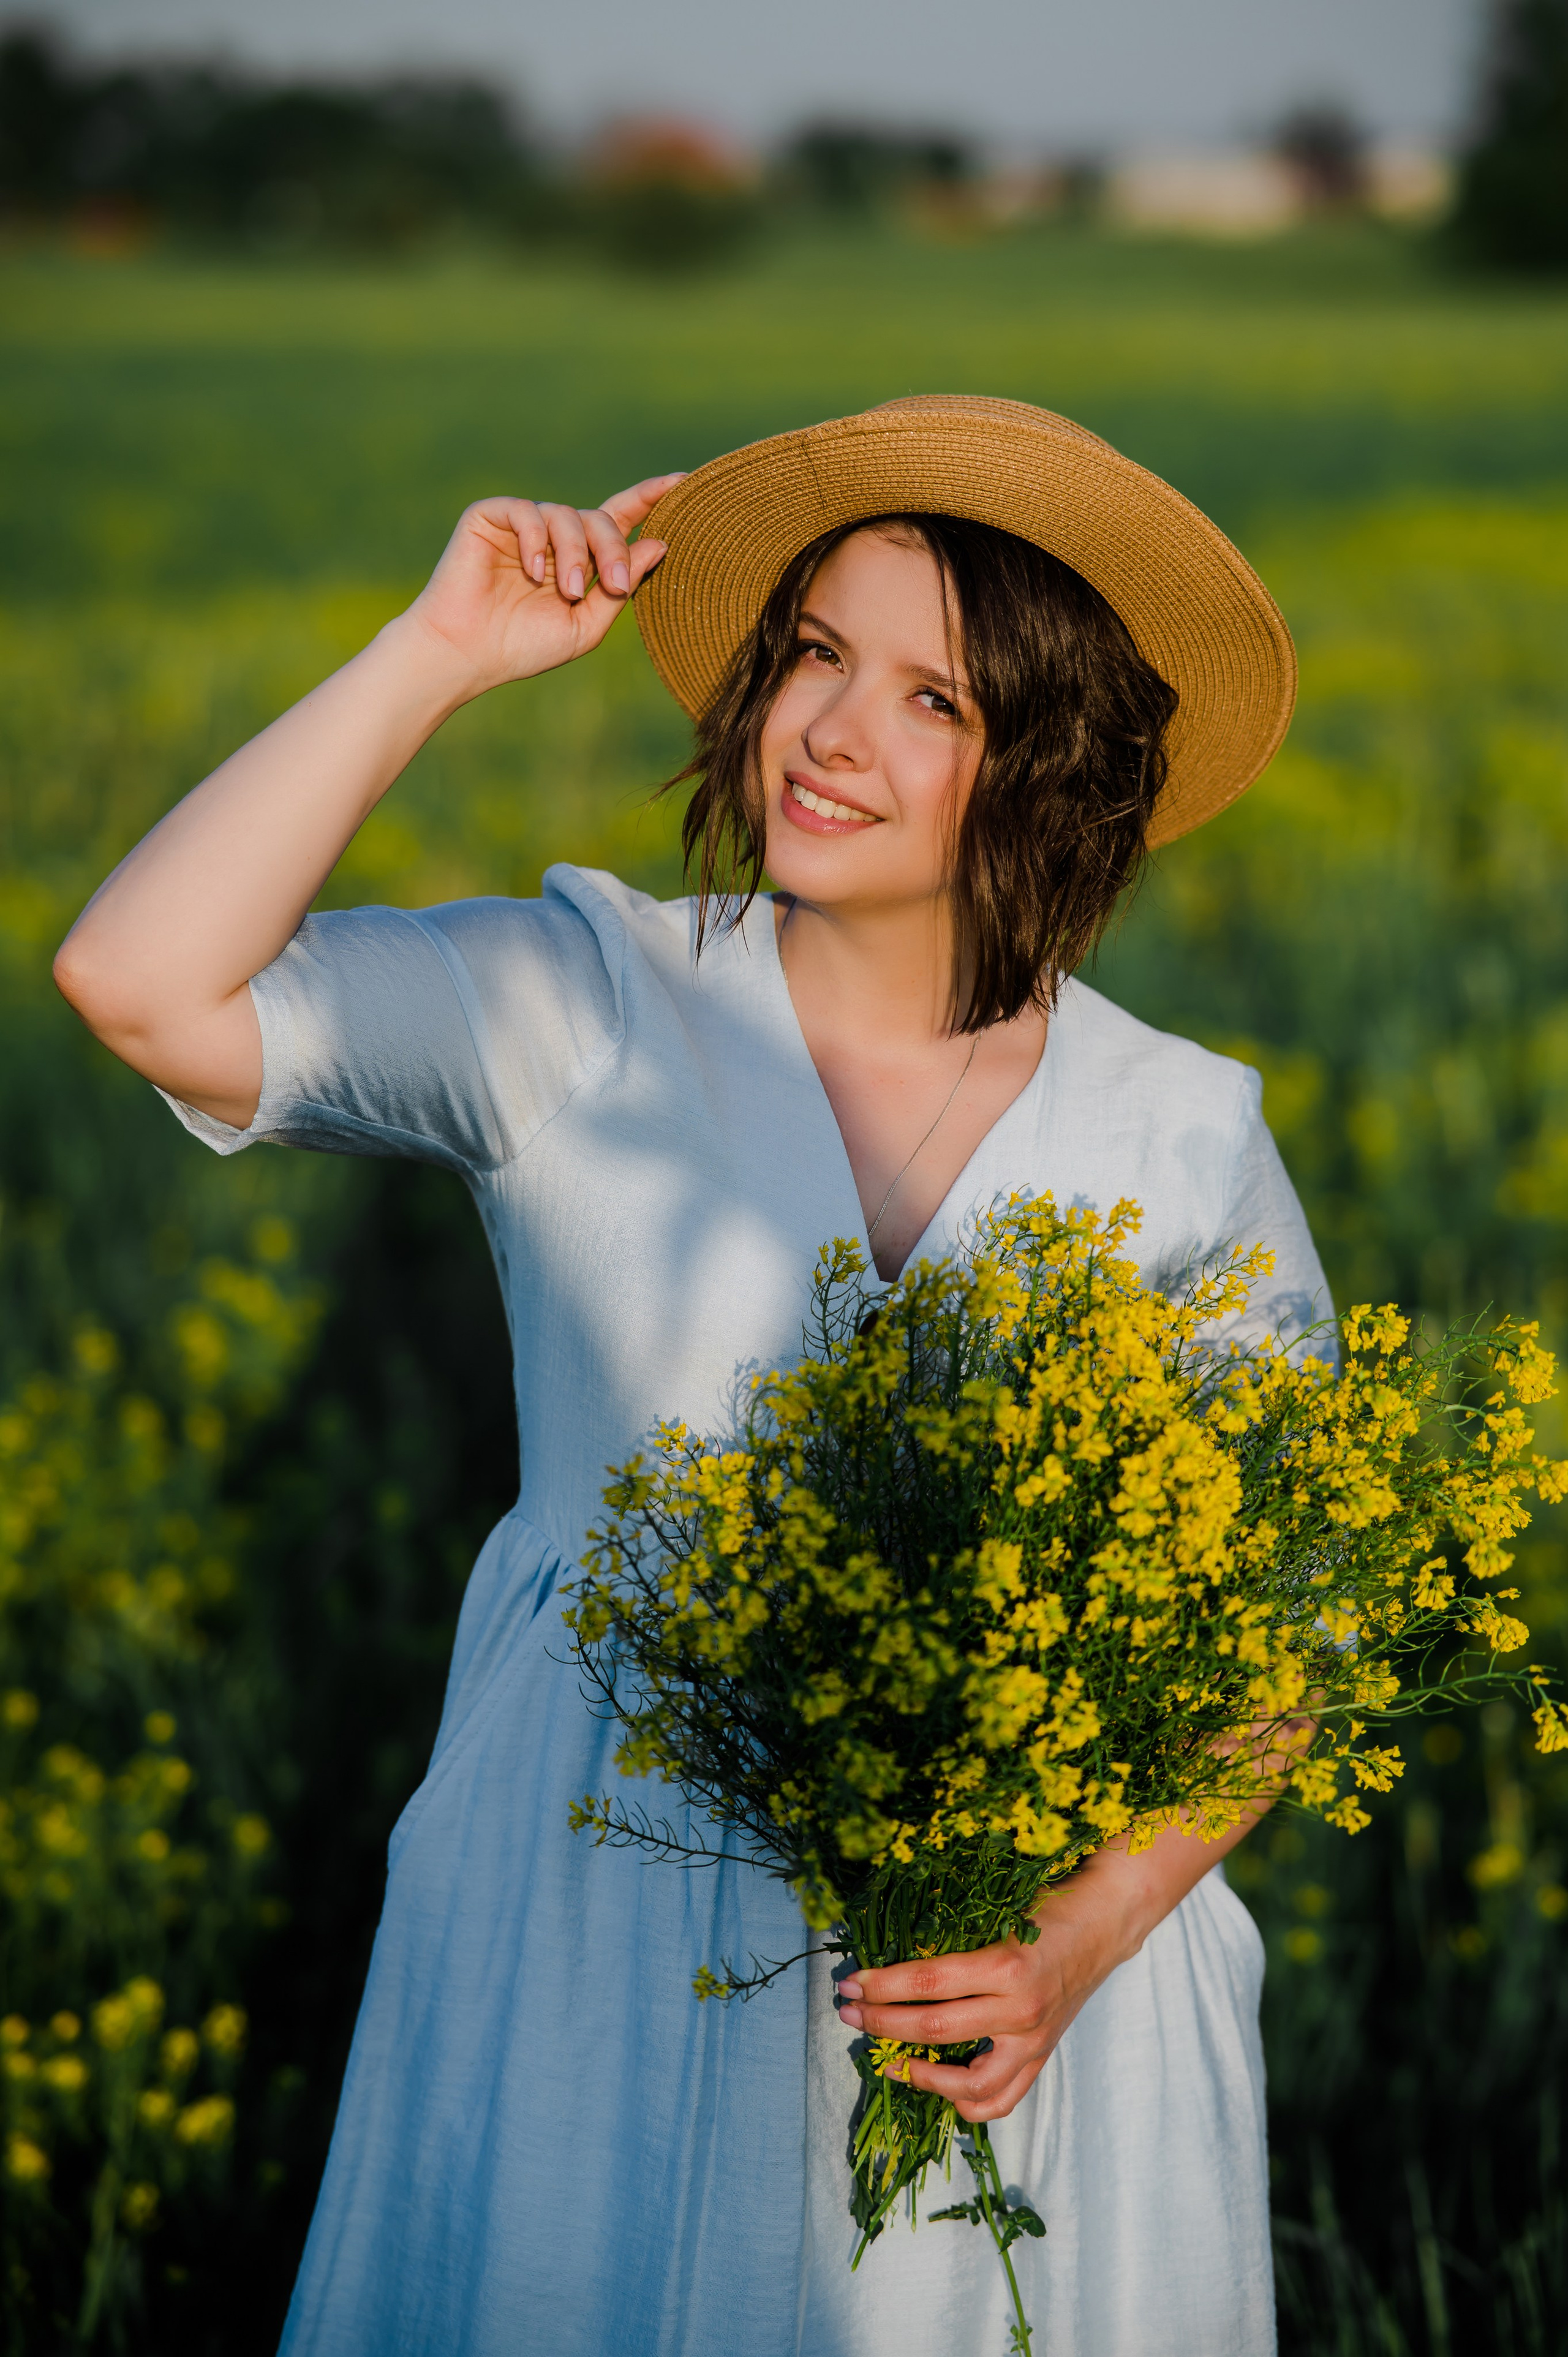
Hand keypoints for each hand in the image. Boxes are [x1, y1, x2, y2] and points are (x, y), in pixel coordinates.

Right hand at [401, 474, 682, 699]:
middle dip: (613, 551)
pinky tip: (535, 571)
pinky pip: (527, 512)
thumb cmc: (522, 647)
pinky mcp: (490, 516)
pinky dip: (537, 540)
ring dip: (575, 554)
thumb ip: (621, 587)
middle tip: (613, 588)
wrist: (465, 654)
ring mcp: (522, 523)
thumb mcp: (586, 626)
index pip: (619, 518)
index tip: (683, 481)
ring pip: (567, 515)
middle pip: (601, 519)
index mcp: (579, 559)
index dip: (649, 498)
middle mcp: (554, 536)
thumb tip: (659, 543)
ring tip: (567, 591)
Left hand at [834, 1860, 1140, 2122]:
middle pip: (935, 2028)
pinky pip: (1000, 2100)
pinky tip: (937, 2085)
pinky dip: (964, 2103)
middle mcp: (1021, 2010)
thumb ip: (953, 1940)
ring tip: (886, 2058)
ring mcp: (1033, 2042)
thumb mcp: (997, 1914)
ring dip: (916, 2073)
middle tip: (847, 2013)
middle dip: (881, 2021)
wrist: (1103, 1924)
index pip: (928, 1982)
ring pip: (966, 2082)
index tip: (848, 1983)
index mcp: (1007, 1965)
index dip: (881, 1985)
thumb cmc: (1044, 1908)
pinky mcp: (1041, 2058)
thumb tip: (889, 1959)